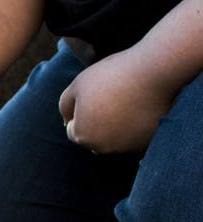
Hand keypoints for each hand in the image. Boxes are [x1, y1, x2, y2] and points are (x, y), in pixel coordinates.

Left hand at [58, 48, 174, 153]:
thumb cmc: (112, 75)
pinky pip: (135, 138)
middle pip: (94, 137)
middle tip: (113, 97)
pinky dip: (135, 128)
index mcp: (82, 135)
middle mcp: (102, 148)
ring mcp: (126, 149)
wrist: (155, 72)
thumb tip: (67, 120)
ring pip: (115, 139)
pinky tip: (141, 109)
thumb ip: (66, 105)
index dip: (81, 111)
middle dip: (97, 122)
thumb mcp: (77, 85)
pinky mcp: (148, 144)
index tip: (96, 94)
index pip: (74, 129)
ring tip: (128, 101)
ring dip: (117, 127)